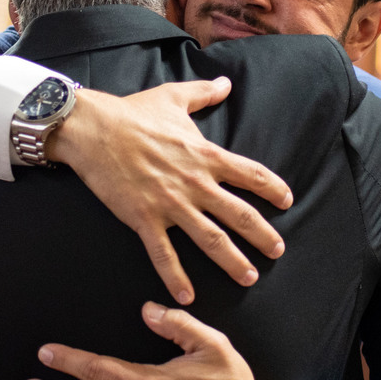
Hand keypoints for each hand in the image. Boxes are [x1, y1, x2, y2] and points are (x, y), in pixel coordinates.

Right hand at [48, 80, 291, 302]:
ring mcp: (170, 203)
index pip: (251, 174)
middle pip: (240, 214)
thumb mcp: (173, 97)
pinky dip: (176, 277)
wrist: (93, 129)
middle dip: (262, 235)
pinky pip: (164, 254)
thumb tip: (225, 83)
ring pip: (211, 239)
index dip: (273, 189)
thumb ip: (203, 93)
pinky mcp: (143, 218)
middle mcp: (195, 182)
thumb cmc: (132, 113)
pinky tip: (187, 296)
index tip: (287, 202)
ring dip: (232, 261)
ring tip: (248, 277)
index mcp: (205, 154)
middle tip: (277, 251)